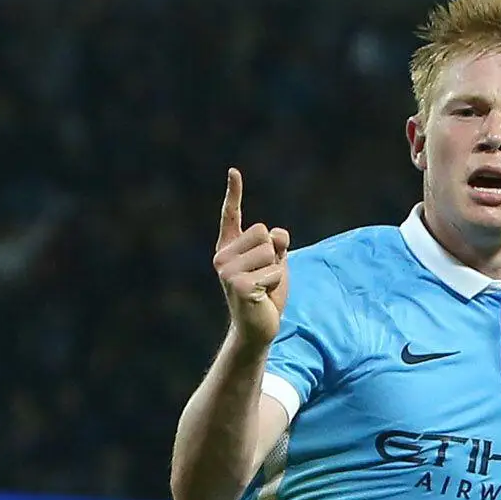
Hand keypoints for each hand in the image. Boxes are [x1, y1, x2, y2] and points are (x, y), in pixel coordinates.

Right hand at [213, 169, 291, 343]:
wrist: (258, 327)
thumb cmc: (267, 294)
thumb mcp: (276, 263)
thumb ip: (277, 244)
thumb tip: (277, 234)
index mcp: (229, 247)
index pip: (232, 215)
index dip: (234, 193)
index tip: (234, 171)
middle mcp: (222, 257)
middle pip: (263, 232)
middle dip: (274, 254)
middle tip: (264, 276)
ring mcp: (227, 271)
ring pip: (270, 251)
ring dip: (276, 270)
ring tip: (264, 287)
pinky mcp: (239, 285)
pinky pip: (273, 271)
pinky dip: (275, 283)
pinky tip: (263, 296)